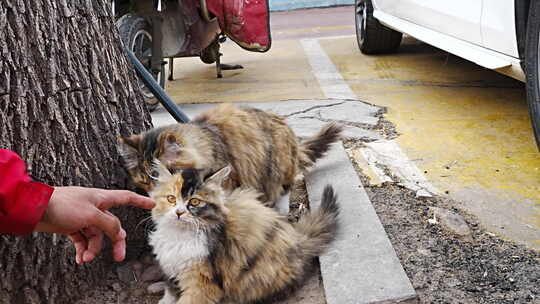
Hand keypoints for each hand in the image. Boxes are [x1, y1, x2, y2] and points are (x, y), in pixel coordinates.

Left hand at [34, 186, 154, 263]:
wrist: (36, 209)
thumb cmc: (64, 205)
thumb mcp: (91, 215)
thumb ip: (108, 224)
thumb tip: (118, 233)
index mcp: (102, 198)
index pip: (126, 197)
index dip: (140, 201)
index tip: (152, 204)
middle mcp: (95, 207)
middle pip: (112, 226)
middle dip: (115, 242)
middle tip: (118, 257)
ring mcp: (84, 217)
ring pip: (96, 236)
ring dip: (93, 249)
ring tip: (85, 258)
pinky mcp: (72, 226)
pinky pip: (83, 240)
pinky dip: (83, 249)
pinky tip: (80, 258)